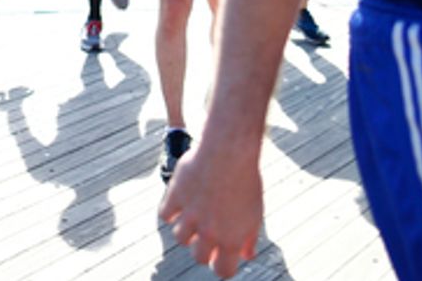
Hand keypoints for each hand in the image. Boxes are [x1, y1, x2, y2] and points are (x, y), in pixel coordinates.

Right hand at [159, 139, 262, 277]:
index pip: (223, 271)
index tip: (221, 258)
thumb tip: (247, 255)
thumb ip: (248, 237)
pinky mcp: (176, 197)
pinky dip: (171, 212)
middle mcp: (209, 231)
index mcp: (231, 239)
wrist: (229, 151)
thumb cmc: (245, 181)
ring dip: (187, 230)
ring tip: (194, 216)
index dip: (222, 266)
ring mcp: (190, 215)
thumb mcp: (255, 214)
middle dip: (203, 249)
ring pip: (180, 237)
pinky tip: (181, 203)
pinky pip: (166, 214)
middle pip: (198, 257)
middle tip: (207, 235)